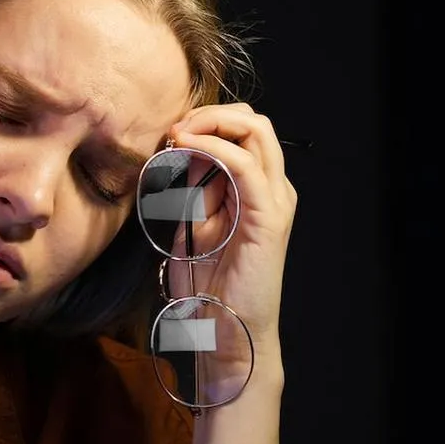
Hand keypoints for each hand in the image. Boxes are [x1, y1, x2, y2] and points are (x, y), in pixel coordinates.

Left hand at [168, 103, 296, 358]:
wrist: (225, 329)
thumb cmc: (209, 284)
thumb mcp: (195, 223)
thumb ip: (195, 188)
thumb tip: (180, 151)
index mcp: (257, 188)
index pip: (241, 131)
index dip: (206, 121)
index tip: (169, 132)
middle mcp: (273, 188)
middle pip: (253, 122)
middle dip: (211, 114)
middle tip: (174, 127)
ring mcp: (275, 200)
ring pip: (256, 131)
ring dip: (211, 124)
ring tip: (178, 134)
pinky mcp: (269, 216)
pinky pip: (246, 165)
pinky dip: (214, 148)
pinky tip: (186, 148)